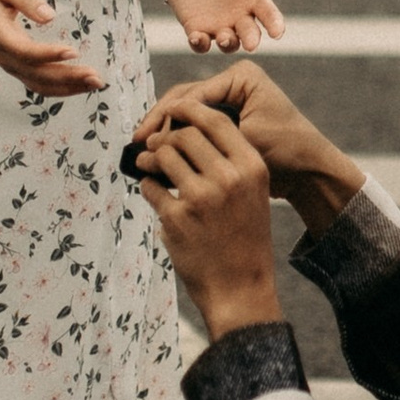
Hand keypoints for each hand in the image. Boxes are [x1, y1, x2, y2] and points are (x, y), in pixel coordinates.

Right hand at [0, 0, 103, 97]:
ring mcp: (10, 65)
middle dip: (68, 77)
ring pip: (40, 85)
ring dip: (69, 87)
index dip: (48, 54)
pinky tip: (83, 84)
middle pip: (37, 74)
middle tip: (96, 76)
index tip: (73, 51)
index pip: (24, 51)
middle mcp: (4, 56)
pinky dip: (62, 88)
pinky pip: (39, 84)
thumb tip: (50, 16)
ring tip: (96, 83)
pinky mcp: (17, 68)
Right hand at [133, 64, 358, 205]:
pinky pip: (196, 128)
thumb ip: (202, 135)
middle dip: (160, 123)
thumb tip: (158, 139)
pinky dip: (179, 141)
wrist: (309, 173)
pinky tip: (160, 155)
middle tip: (137, 144)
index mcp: (240, 76)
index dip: (165, 118)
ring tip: (143, 151)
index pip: (191, 94)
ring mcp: (229, 101)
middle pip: (184, 101)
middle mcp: (232, 83)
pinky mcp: (226, 121)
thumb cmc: (286, 151)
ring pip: (186, 115)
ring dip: (165, 133)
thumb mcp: (243, 139)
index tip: (145, 139)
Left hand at [135, 100, 282, 332]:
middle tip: (155, 146)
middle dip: (165, 137)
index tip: (174, 110)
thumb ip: (229, 161)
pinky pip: (150, 188)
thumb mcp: (252, 194)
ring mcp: (201, 198)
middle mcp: (229, 178)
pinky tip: (155, 196)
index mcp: (251, 168)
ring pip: (162, 156)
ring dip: (149, 158)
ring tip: (148, 166)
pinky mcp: (177, 218)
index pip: (216, 121)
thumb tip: (187, 130)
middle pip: (184, 135)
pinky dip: (147, 188)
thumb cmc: (244, 239)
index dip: (190, 110)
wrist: (240, 289)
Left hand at [166, 0, 285, 55]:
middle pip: (250, 34)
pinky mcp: (197, 30)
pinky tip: (196, 37)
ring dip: (228, 44)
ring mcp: (219, 27)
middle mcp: (240, 18)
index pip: (269, 16)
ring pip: (228, 43)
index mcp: (255, 0)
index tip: (277, 33)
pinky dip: (199, 44)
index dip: (275, 25)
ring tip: (224, 39)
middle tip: (251, 45)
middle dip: (251, 40)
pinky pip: (201, 43)